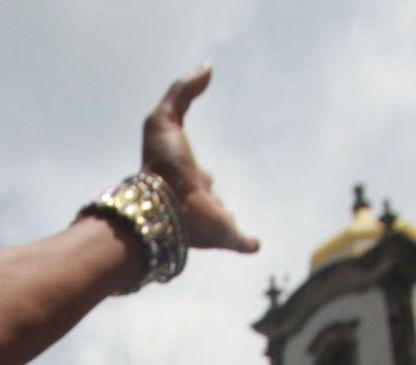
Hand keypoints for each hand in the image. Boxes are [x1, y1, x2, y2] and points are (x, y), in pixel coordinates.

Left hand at [141, 65, 258, 252]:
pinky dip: (247, 242)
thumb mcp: (163, 118)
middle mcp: (196, 197)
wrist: (164, 205)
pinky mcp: (223, 234)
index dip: (193, 167)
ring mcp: (210, 217)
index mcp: (183, 174)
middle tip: (211, 192)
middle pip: (207, 195)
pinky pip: (238, 240)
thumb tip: (206, 68)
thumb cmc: (160, 163)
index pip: (193, 171)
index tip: (198, 170)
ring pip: (221, 218)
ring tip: (231, 221)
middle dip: (208, 193)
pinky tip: (255, 244)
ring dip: (225, 219)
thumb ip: (182, 91)